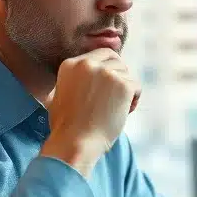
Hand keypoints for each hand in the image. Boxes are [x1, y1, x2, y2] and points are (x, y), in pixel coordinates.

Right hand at [40, 48, 140, 175]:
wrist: (75, 143)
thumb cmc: (66, 127)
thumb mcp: (59, 95)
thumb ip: (73, 81)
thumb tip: (85, 79)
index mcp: (72, 64)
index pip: (101, 54)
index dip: (109, 69)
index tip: (109, 85)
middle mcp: (88, 64)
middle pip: (117, 60)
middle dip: (119, 77)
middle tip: (115, 97)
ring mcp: (107, 73)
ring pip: (127, 74)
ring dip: (126, 90)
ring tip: (116, 109)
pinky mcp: (123, 85)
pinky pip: (136, 86)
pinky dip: (133, 100)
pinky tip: (124, 112)